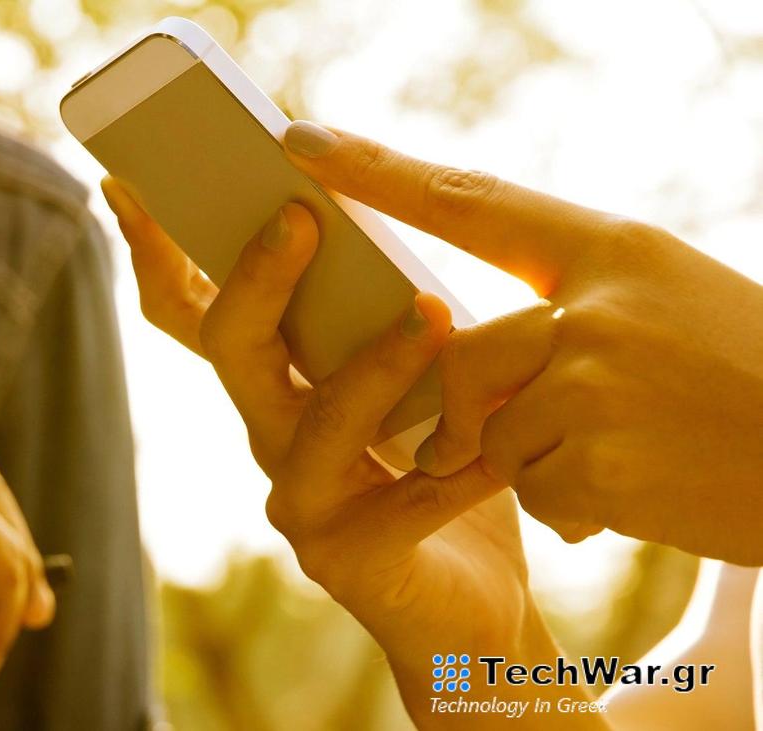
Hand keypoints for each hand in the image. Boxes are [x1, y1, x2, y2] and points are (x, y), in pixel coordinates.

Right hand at [102, 182, 581, 727]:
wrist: (470, 601)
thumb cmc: (444, 465)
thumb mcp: (417, 369)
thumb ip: (388, 309)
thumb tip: (380, 206)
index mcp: (274, 380)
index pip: (192, 308)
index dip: (154, 249)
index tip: (131, 180)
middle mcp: (267, 432)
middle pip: (228, 346)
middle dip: (255, 277)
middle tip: (297, 217)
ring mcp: (297, 498)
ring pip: (311, 421)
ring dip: (372, 366)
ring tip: (433, 315)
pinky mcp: (345, 557)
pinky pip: (402, 501)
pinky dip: (458, 466)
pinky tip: (504, 443)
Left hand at [281, 121, 762, 561]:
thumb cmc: (748, 378)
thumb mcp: (664, 303)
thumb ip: (559, 309)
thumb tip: (458, 353)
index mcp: (614, 249)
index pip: (470, 202)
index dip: (377, 172)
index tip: (300, 140)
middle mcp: (595, 308)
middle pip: (462, 358)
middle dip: (474, 410)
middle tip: (543, 425)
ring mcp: (593, 386)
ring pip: (492, 436)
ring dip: (543, 460)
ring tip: (631, 452)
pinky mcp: (596, 466)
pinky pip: (534, 493)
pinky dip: (578, 505)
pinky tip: (647, 491)